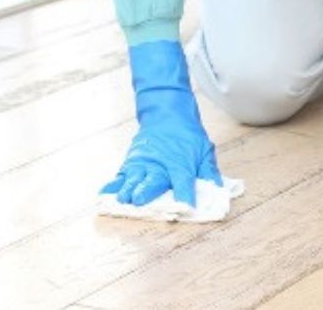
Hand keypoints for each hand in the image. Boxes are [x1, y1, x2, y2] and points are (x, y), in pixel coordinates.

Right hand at [101, 41, 222, 206]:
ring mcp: (143, 162)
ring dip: (128, 189)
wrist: (168, 114)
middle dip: (147, 190)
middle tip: (139, 199)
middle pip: (153, 180)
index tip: (187, 208)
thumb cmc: (188, 136)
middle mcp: (160, 164)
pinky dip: (113, 185)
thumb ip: (209, 171)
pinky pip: (121, 174)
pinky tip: (104, 194)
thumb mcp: (204, 150)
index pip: (184, 181)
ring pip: (134, 178)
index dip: (186, 195)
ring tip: (122, 199)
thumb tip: (217, 189)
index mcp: (181, 163)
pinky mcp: (132, 161)